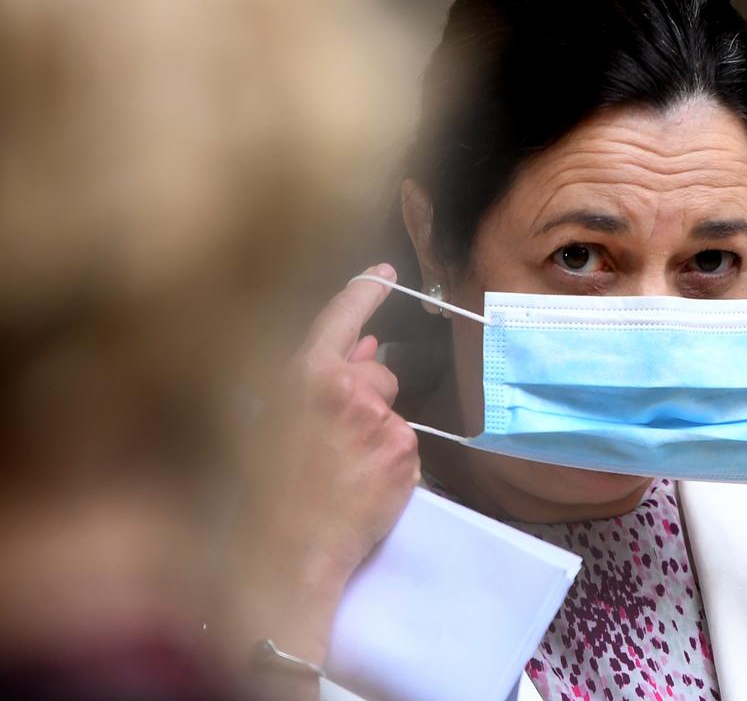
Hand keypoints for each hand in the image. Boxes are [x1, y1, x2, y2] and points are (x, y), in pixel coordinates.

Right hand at [224, 263, 419, 674]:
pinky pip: (405, 444)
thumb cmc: (264, 491)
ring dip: (377, 429)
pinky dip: (390, 460)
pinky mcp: (405, 453)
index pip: (341, 317)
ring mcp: (381, 421)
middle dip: (368, 393)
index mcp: (304, 375)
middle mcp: (348, 390)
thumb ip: (317, 379)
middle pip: (380, 373)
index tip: (385, 272)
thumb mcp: (270, 421)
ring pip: (392, 411)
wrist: (286, 553)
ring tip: (341, 470)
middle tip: (337, 437)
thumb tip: (362, 347)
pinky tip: (361, 486)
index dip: (364, 290)